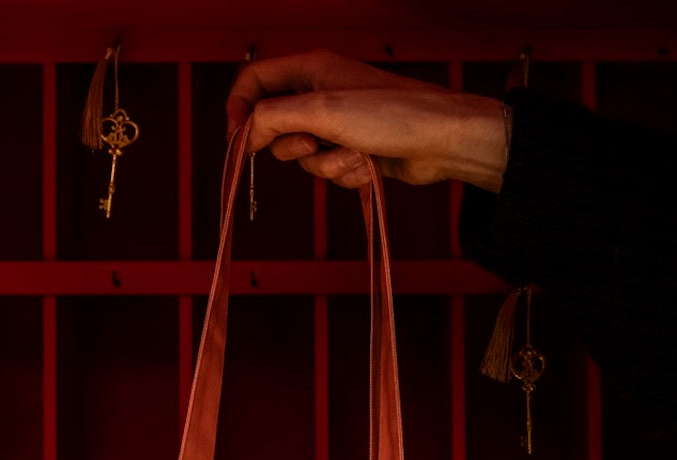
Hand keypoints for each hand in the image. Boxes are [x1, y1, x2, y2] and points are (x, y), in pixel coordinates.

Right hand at [226, 50, 506, 192]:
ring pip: (304, 156)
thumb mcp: (322, 110)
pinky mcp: (351, 151)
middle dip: (293, 146)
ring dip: (327, 163)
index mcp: (310, 68)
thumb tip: (244, 132)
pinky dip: (346, 173)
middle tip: (312, 143)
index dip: (240, 108)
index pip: (255, 81)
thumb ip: (274, 117)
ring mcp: (337, 124)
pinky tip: (370, 163)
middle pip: (275, 126)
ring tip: (355, 151)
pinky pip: (329, 171)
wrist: (439, 140)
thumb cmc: (391, 114)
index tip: (237, 140)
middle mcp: (321, 93)